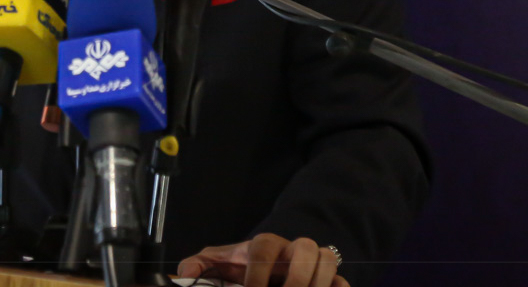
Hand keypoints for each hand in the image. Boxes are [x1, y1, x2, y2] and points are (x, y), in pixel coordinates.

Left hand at [177, 233, 347, 286]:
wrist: (262, 272)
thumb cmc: (242, 268)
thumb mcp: (218, 266)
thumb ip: (198, 266)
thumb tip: (184, 275)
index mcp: (265, 244)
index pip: (265, 246)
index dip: (258, 271)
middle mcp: (292, 249)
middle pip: (305, 246)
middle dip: (295, 277)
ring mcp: (314, 264)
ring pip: (328, 259)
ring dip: (317, 283)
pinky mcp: (330, 281)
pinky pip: (343, 282)